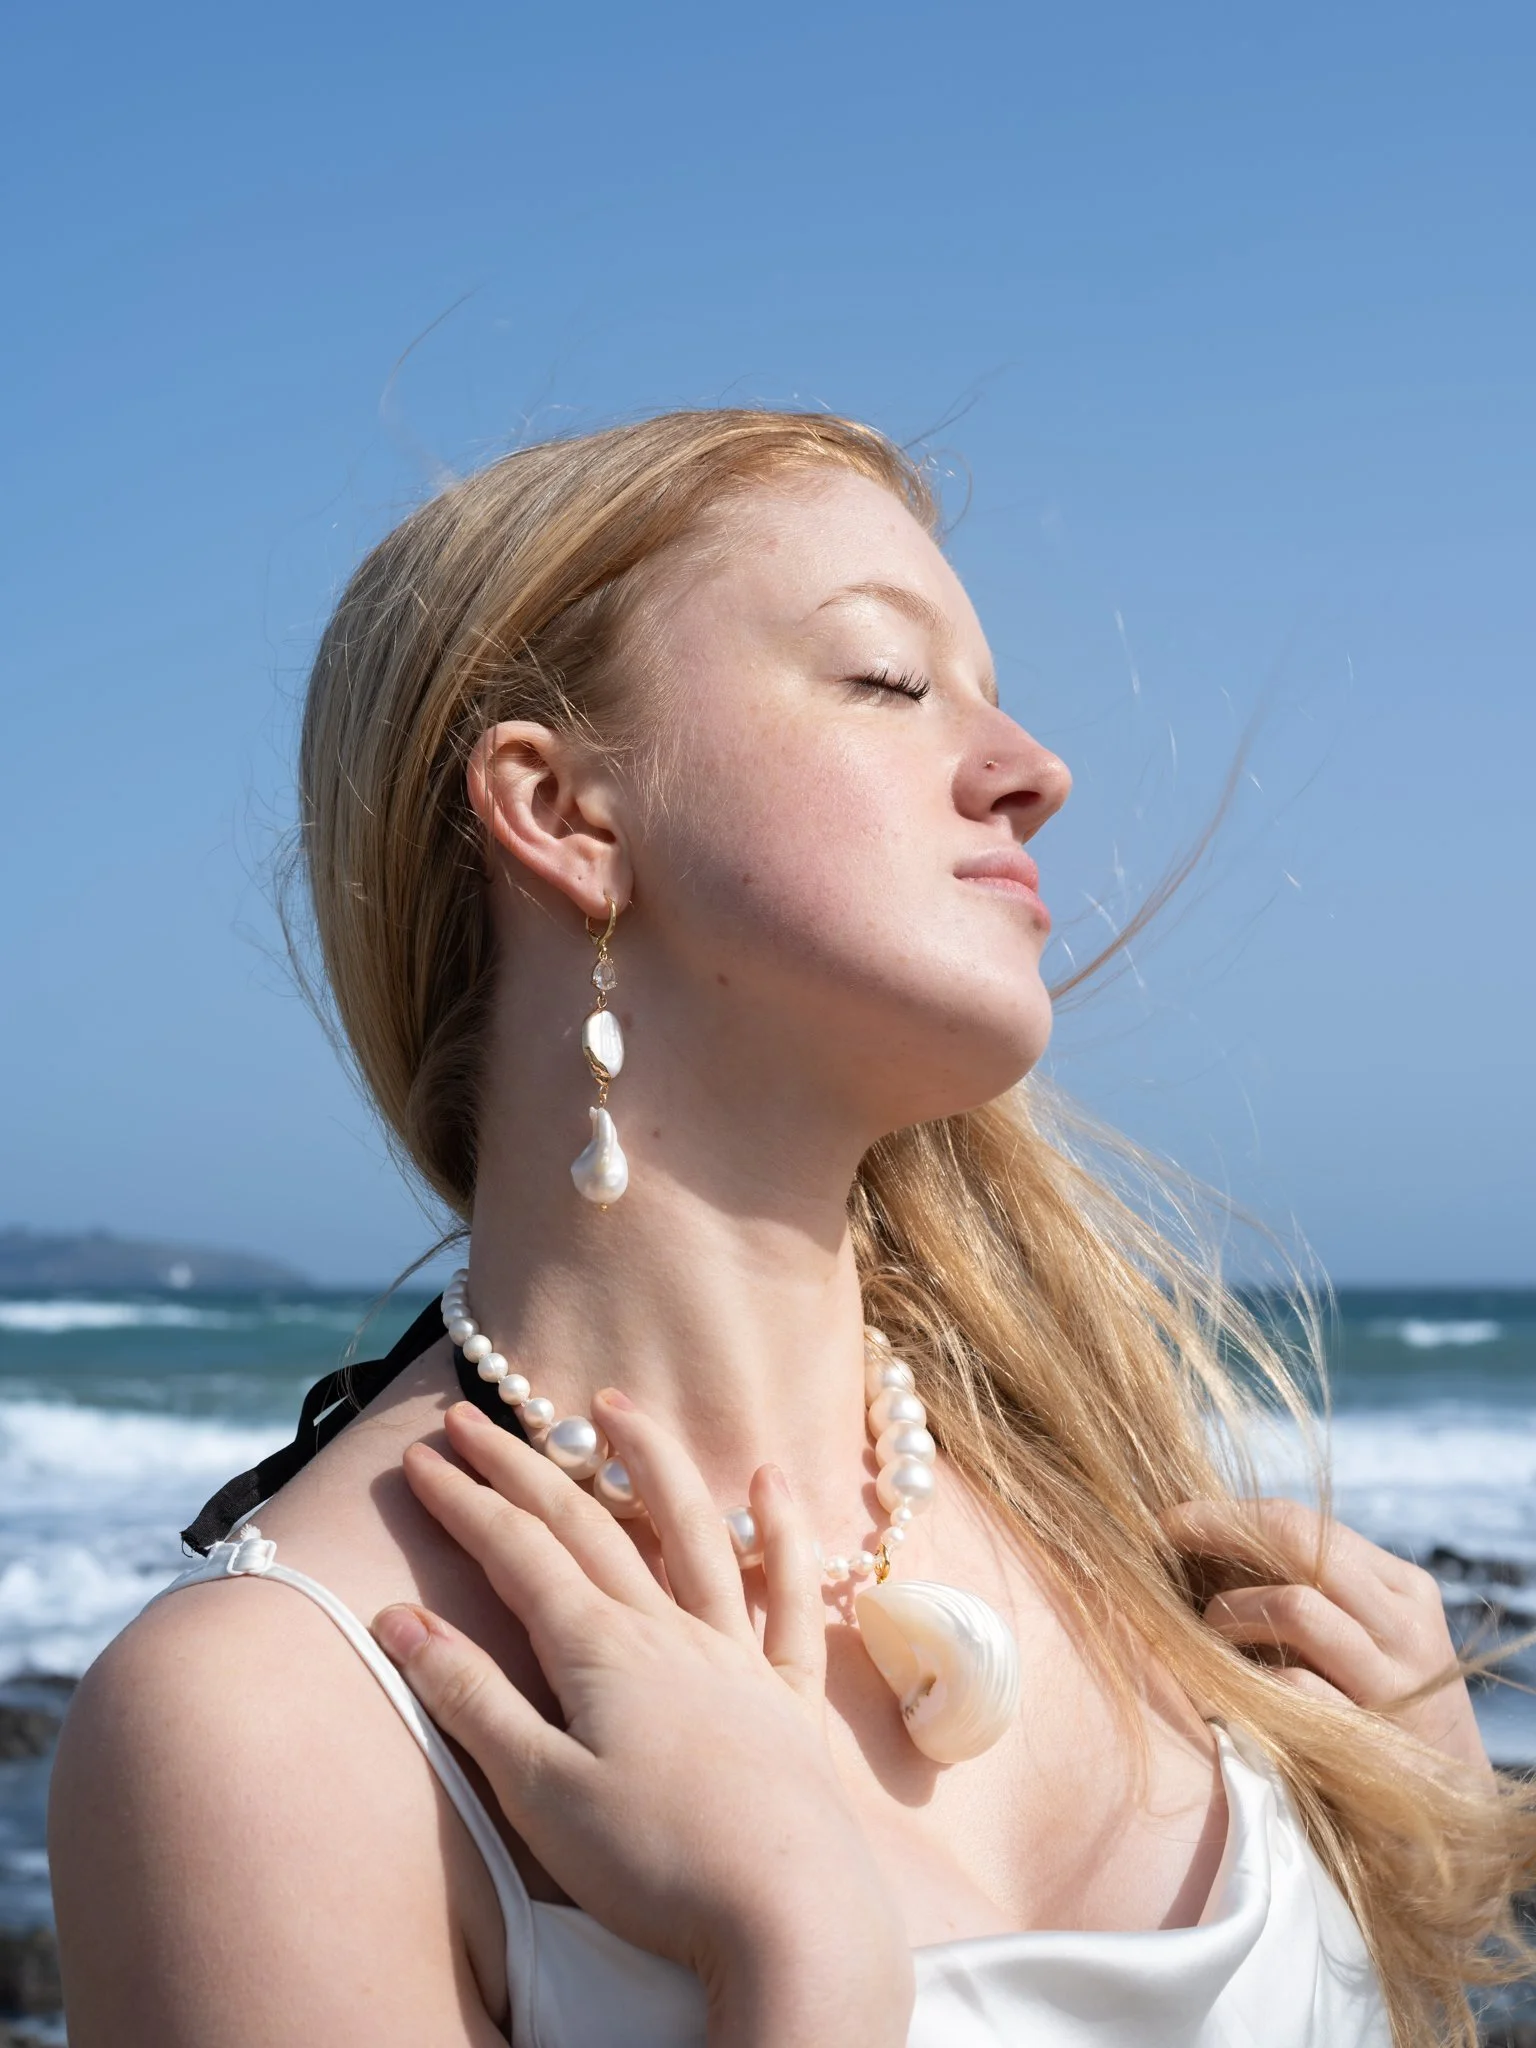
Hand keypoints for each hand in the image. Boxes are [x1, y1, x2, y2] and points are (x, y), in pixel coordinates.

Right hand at [373, 1395, 913, 2047]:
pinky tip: (772, 1479)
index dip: (466, 1501)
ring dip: (648, 1463)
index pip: (518, 1553)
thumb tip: (399, 1617)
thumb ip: (471, 1697)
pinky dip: (784, 1532)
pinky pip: (791, 1594)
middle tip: (472, 1416)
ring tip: (617, 1405)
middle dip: (523, 1469)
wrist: (787, 1914)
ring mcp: (736, 1654)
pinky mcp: (790, 1693)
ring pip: (691, 1531)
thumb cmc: (653, 1864)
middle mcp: (669, 1631)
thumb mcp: (537, 1790)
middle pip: (586, 1527)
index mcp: (599, 1651)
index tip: (420, 1455)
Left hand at [1162, 1495, 1490, 1775]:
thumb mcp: (1365, 1646)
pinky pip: (1295, 1688)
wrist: (1457, 1831)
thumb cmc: (1380, 1720)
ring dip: (1229, 1613)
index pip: (1302, 1522)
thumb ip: (1311, 1595)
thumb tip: (1206, 1543)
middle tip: (1160, 1537)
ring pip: (1294, 1607)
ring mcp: (1398, 1685)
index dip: (1225, 1513)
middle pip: (1299, 1542)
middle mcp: (1407, 1627)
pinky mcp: (1380, 1745)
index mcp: (1401, 1590)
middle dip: (1216, 1530)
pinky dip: (1250, 1682)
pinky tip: (1228, 1694)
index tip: (1167, 1518)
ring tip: (1208, 1636)